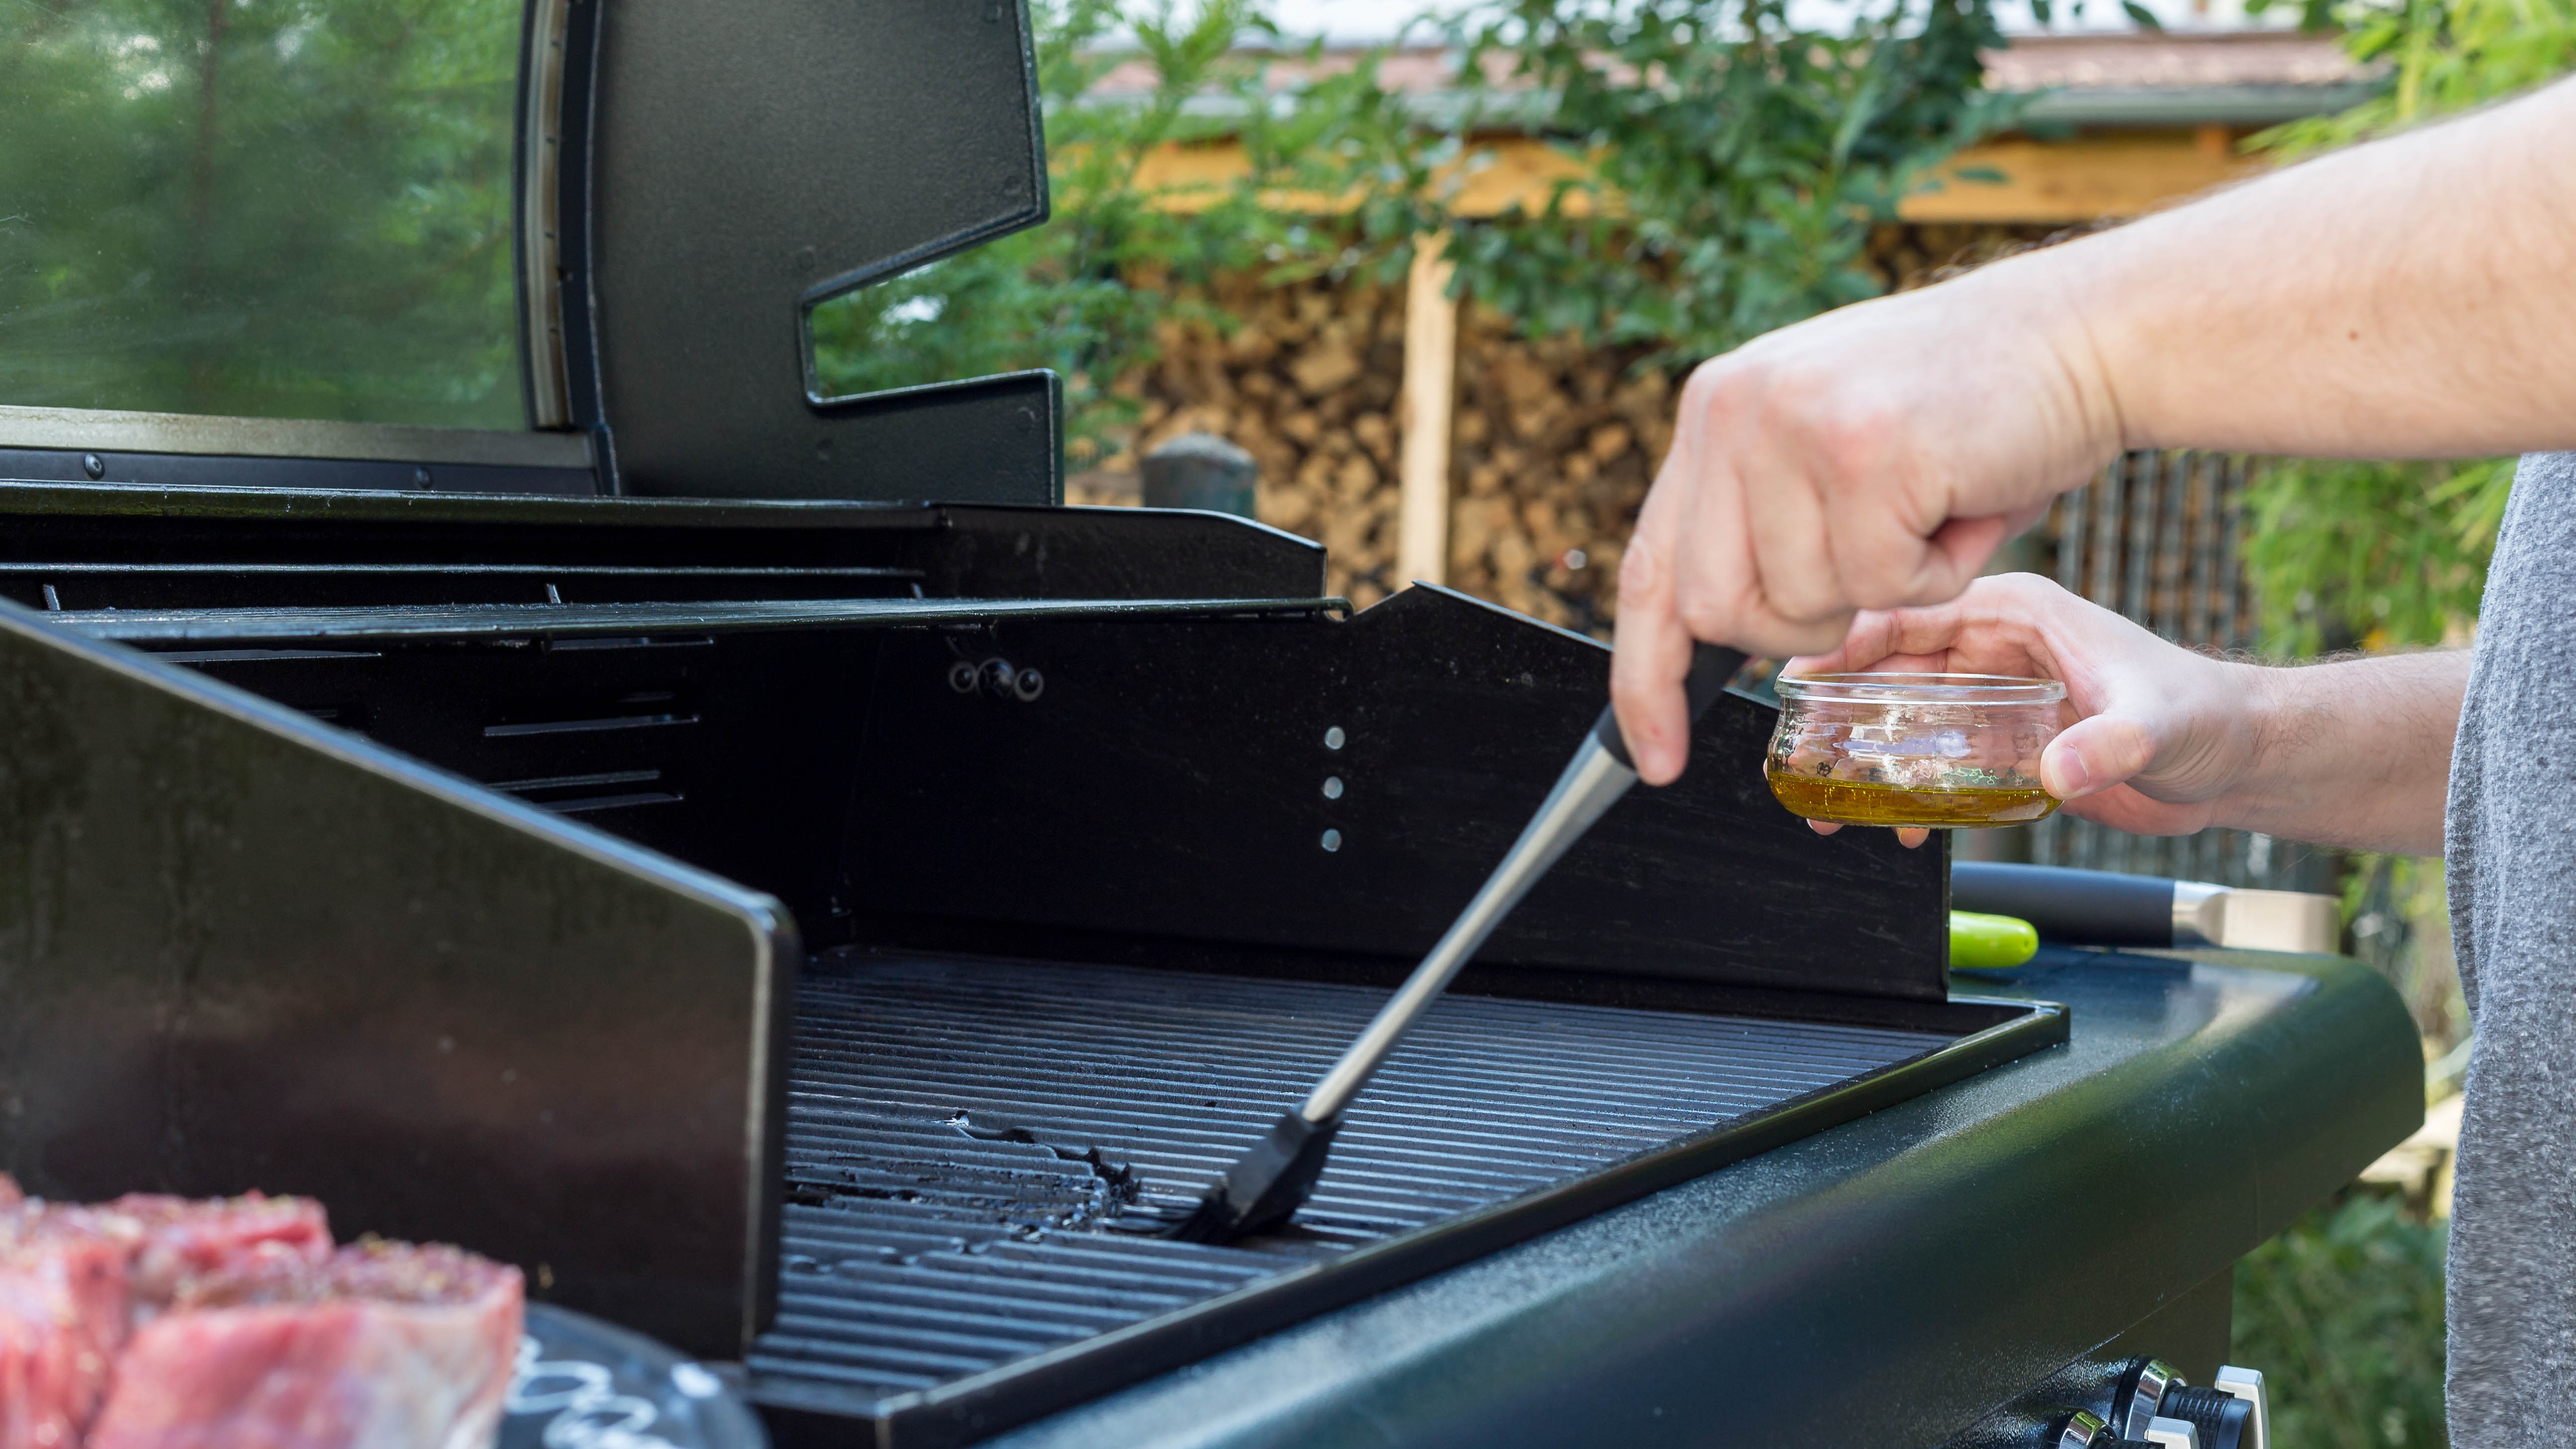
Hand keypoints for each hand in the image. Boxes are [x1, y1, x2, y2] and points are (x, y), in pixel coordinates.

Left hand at [1609, 254, 2123, 784]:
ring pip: (1803, 606)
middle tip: (1880, 566)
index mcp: (1715, 411)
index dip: (1646, 678)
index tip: (1658, 758)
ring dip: (1888, 588)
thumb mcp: (1831, 450)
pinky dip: (1942, 573)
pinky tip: (1967, 500)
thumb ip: (1760, 522)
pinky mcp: (1862, 450)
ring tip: (1933, 506)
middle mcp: (1733, 408)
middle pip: (1716, 611)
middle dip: (1801, 629)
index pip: (1649, 571)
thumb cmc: (1970, 413)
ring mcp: (1792, 424)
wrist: (2084, 332)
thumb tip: (1706, 631)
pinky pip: (1883, 587)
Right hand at [1787, 573, 2265, 846]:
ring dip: (1862, 759)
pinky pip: (1933, 763)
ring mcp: (1994, 699)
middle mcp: (1994, 650)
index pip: (1910, 613)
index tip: (1803, 678)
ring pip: (1901, 720)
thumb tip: (2060, 771)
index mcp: (2017, 615)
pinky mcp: (2002, 746)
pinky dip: (1907, 794)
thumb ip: (2108, 743)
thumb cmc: (2209, 716)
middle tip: (1801, 753)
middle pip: (1889, 670)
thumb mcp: (2159, 722)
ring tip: (1829, 804)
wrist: (2238, 762)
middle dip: (1839, 711)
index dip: (1848, 642)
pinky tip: (1897, 828)